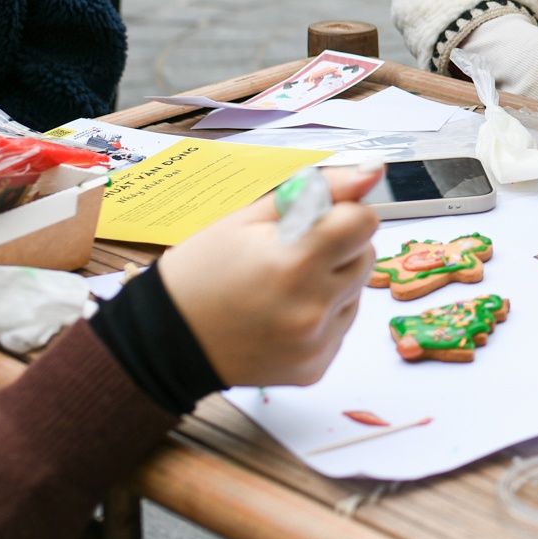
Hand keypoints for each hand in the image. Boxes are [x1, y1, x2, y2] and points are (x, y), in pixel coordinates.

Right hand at [156, 165, 380, 386]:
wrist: (166, 342)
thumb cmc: (202, 272)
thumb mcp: (248, 219)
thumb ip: (317, 192)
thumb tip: (371, 172)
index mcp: (294, 262)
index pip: (364, 221)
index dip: (341, 213)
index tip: (315, 219)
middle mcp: (312, 307)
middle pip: (365, 255)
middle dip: (338, 247)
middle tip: (292, 254)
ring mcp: (315, 342)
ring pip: (356, 291)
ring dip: (332, 282)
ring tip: (283, 288)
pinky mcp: (316, 366)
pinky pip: (340, 325)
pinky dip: (322, 316)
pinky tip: (282, 315)